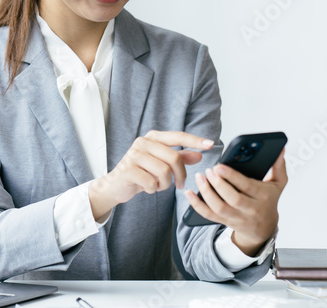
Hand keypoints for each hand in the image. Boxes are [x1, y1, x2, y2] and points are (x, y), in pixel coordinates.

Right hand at [88, 130, 211, 220]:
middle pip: (174, 158)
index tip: (211, 144)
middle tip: (180, 185)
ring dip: (165, 184)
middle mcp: (143, 142)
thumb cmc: (141, 172)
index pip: (178, 136)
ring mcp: (134, 155)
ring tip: (158, 185)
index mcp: (152, 137)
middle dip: (180, 175)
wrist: (115, 185)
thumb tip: (199, 155)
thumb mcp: (161, 164)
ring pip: (164, 172)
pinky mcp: (128, 169)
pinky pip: (152, 183)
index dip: (195, 140)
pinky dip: (153, 189)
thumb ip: (180, 158)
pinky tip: (147, 188)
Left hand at [184, 147, 287, 255]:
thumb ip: (278, 166)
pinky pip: (209, 216)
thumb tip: (280, 148)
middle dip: (218, 184)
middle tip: (208, 170)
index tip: (219, 165)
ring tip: (199, 177)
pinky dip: (197, 205)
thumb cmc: (269, 201)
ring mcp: (236, 217)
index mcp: (263, 197)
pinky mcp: (225, 222)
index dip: (232, 177)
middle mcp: (250, 209)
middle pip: (232, 198)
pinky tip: (189, 193)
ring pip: (219, 208)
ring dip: (206, 193)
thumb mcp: (278, 184)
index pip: (247, 186)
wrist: (264, 229)